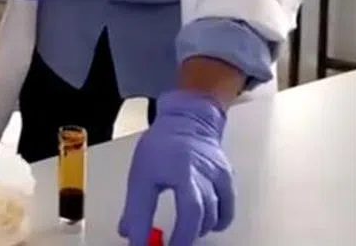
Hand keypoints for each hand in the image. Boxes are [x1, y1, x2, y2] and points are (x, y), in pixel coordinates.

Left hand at [119, 90, 234, 245]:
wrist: (188, 121)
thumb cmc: (162, 146)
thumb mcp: (141, 173)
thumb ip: (135, 206)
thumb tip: (128, 234)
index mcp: (176, 168)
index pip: (174, 207)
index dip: (160, 231)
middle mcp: (199, 171)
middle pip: (196, 213)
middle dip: (184, 237)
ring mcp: (216, 175)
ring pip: (213, 214)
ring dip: (198, 229)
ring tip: (184, 233)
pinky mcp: (227, 179)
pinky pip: (227, 210)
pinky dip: (217, 222)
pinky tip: (204, 225)